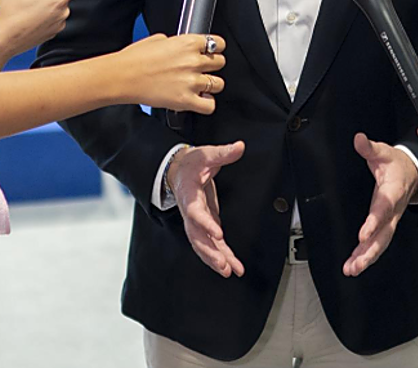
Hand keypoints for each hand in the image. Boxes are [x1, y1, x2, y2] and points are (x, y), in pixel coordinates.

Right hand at [0, 0, 90, 58]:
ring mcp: (59, 26)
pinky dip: (45, 15)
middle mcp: (63, 14)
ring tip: (29, 7)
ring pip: (60, 7)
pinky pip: (54, 19)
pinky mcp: (52, 34)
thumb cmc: (9, 15)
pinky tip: (29, 17)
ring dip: (48, 4)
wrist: (1, 41)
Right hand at [111, 34, 225, 112]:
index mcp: (188, 43)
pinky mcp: (186, 100)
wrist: (122, 77)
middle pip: (221, 63)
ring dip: (210, 86)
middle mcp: (193, 61)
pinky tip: (198, 100)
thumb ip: (176, 42)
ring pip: (219, 84)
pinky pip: (210, 105)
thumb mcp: (157, 39)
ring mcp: (191, 82)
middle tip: (202, 70)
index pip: (218, 43)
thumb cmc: (134, 59)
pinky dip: (206, 104)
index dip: (215, 49)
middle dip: (212, 67)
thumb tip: (181, 47)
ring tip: (199, 86)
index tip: (212, 53)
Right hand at [167, 142, 245, 277]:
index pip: (195, 213)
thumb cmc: (190, 164)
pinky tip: (230, 266)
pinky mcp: (204, 224)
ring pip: (202, 245)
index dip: (205, 224)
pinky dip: (219, 256)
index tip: (218, 234)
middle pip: (196, 236)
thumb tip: (239, 147)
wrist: (178, 170)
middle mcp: (190, 212)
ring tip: (228, 271)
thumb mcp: (206, 154)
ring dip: (214, 259)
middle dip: (210, 252)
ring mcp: (195, 221)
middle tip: (223, 265)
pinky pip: (209, 244)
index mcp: (189, 195)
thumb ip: (223, 153)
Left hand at [343, 133, 417, 276]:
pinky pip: (379, 242)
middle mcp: (393, 209)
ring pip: (382, 242)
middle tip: (355, 264)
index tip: (362, 235)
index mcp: (393, 191)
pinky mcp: (387, 224)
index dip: (374, 222)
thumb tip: (359, 140)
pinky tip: (356, 264)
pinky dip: (368, 255)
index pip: (383, 208)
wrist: (414, 172)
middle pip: (383, 234)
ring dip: (367, 258)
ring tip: (352, 269)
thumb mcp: (383, 152)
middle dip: (369, 251)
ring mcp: (391, 219)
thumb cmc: (398, 165)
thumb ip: (370, 148)